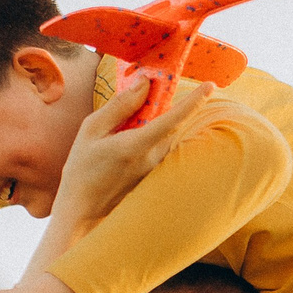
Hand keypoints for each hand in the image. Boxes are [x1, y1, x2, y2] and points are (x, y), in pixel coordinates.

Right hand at [46, 79, 214, 239]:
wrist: (82, 209)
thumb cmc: (82, 169)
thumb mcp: (91, 130)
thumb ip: (120, 105)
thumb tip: (144, 83)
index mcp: (135, 146)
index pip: (172, 120)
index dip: (194, 101)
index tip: (210, 86)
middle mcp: (151, 160)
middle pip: (172, 124)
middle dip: (167, 104)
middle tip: (150, 91)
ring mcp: (155, 171)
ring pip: (166, 137)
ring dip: (154, 122)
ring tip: (124, 127)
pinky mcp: (154, 177)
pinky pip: (159, 148)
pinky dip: (150, 136)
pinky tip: (125, 143)